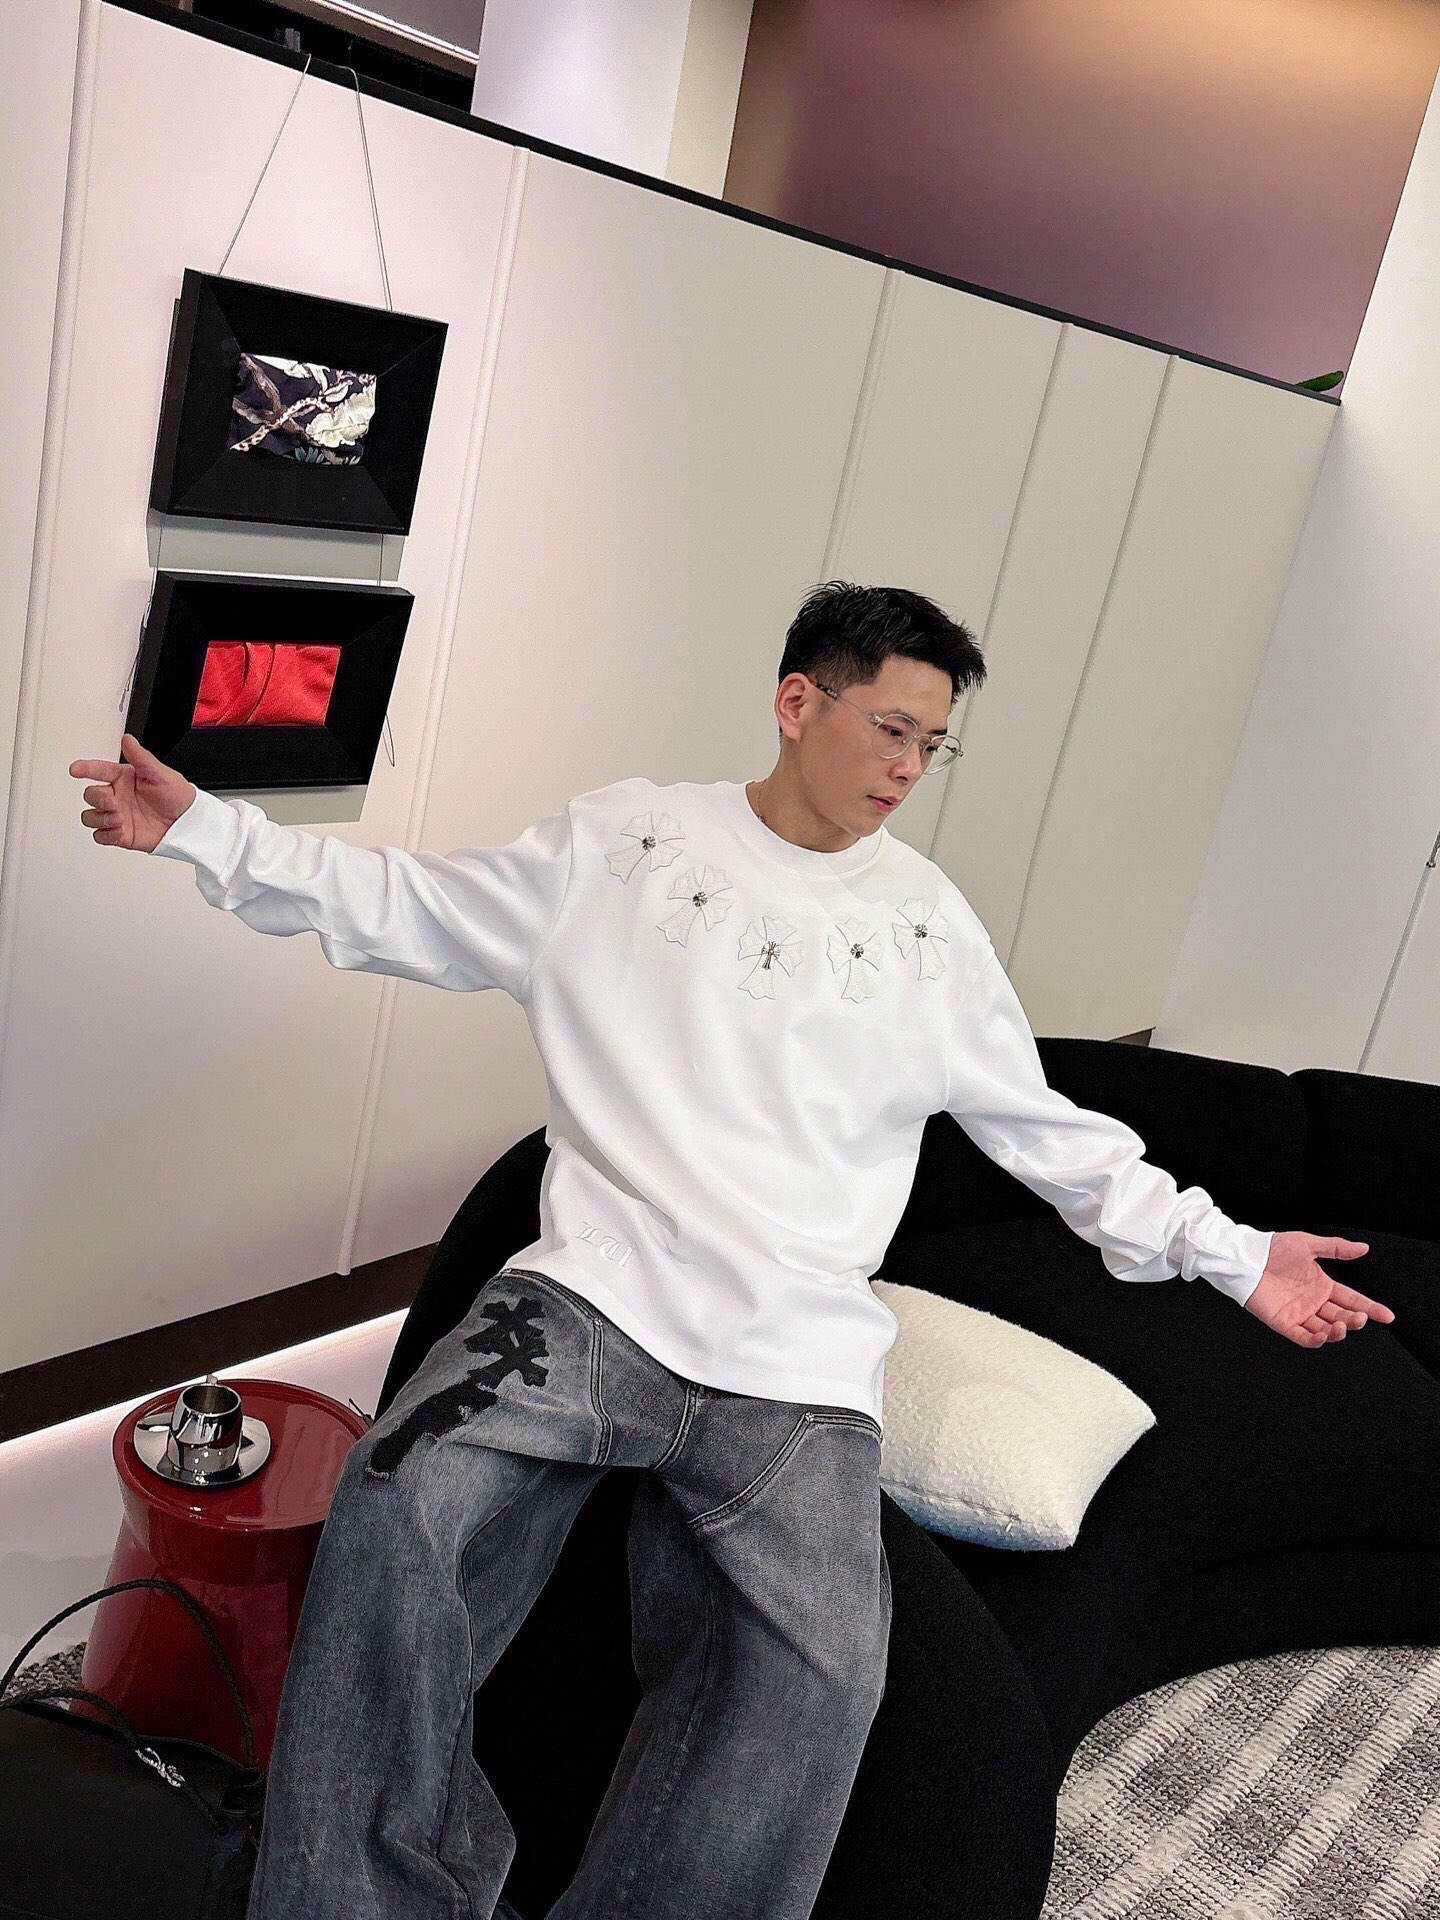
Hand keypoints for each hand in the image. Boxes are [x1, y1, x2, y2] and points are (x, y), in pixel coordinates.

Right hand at [69, 734, 195, 853]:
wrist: (188, 823)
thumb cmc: (177, 796)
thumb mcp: (161, 774)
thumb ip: (141, 757)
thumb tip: (128, 739)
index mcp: (123, 778)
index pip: (98, 771)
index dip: (85, 769)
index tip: (76, 769)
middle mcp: (117, 796)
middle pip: (90, 795)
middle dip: (97, 798)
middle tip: (113, 802)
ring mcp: (117, 816)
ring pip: (90, 816)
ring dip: (99, 818)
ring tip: (118, 819)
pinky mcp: (120, 834)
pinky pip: (100, 836)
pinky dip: (105, 835)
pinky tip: (119, 831)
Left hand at [1243, 1231, 1393, 1346]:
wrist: (1246, 1257)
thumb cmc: (1273, 1248)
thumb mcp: (1308, 1245)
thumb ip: (1336, 1248)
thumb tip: (1364, 1248)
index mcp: (1322, 1286)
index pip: (1352, 1300)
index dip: (1370, 1308)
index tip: (1387, 1316)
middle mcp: (1313, 1302)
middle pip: (1342, 1317)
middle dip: (1354, 1320)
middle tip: (1360, 1317)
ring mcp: (1299, 1314)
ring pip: (1326, 1330)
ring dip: (1338, 1331)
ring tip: (1343, 1325)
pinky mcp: (1283, 1322)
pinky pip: (1303, 1337)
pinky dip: (1316, 1339)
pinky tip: (1325, 1334)